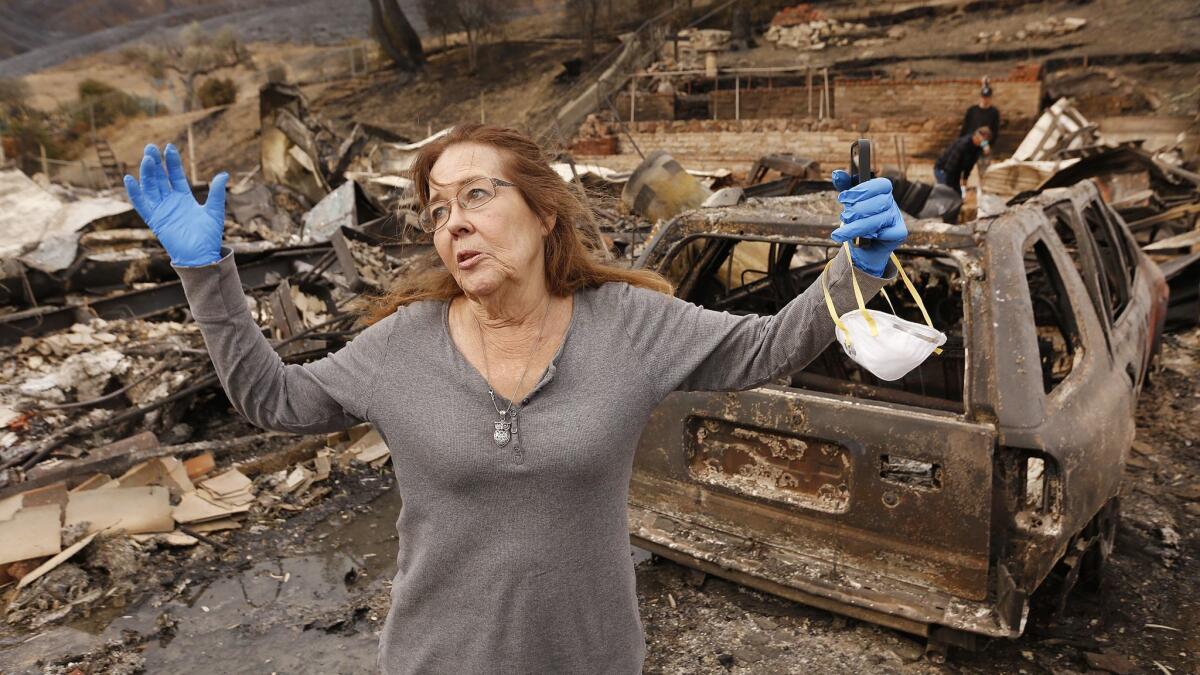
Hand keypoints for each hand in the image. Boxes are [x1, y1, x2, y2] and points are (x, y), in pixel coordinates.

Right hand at [124, 144, 227, 266]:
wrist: (201, 257)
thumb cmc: (209, 237)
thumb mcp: (214, 212)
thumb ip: (216, 193)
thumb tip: (224, 174)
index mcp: (184, 198)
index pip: (175, 175)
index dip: (171, 162)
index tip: (169, 147)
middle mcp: (170, 202)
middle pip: (160, 178)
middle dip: (155, 162)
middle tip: (151, 147)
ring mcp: (161, 210)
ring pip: (150, 187)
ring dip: (147, 174)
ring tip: (147, 159)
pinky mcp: (155, 220)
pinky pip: (141, 204)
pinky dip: (135, 193)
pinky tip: (129, 179)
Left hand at [830, 170, 906, 276]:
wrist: (861, 245)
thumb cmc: (856, 219)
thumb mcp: (849, 202)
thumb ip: (844, 187)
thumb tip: (836, 174)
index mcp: (883, 191)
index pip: (881, 184)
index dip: (863, 190)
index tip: (843, 197)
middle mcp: (892, 203)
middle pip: (879, 203)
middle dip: (858, 211)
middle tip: (844, 216)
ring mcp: (896, 218)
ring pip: (879, 220)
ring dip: (857, 227)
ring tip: (841, 233)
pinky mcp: (899, 233)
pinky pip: (887, 233)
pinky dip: (872, 236)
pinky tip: (862, 239)